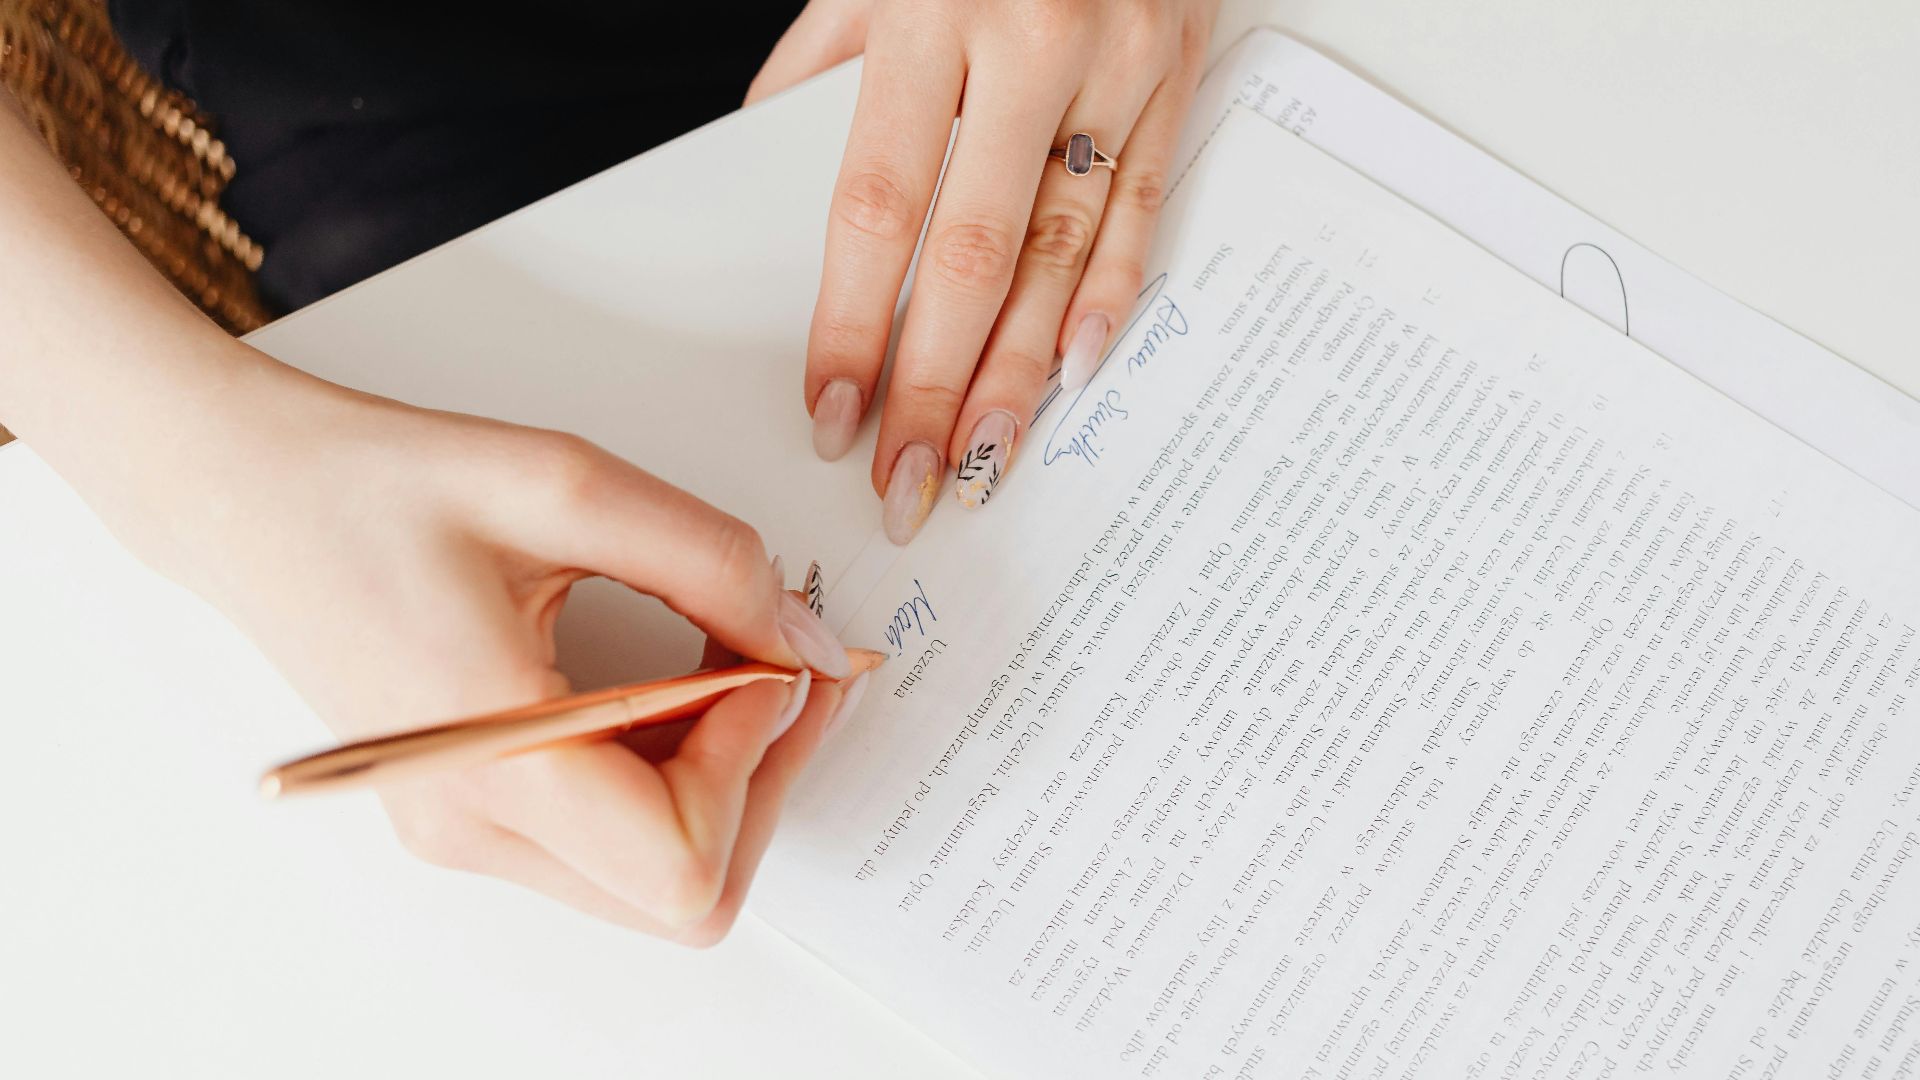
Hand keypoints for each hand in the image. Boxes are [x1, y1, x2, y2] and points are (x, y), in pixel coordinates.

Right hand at [107, 359, 865, 943]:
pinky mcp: (475, 809)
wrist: (250, 497)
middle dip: (762, 778)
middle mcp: (474, 824)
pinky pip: (613, 837)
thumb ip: (713, 565)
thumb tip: (804, 641)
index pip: (679, 861)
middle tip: (788, 663)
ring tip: (739, 661)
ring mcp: (470, 829)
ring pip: (657, 877)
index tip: (759, 659)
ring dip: (727, 776)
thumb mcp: (567, 486)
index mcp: (489, 757)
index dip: (751, 762)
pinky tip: (686, 681)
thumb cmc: (379, 485)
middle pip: (685, 891)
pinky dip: (678, 772)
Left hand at [753, 0, 1218, 541]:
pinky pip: (1147, 209)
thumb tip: (761, 179)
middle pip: (972, 254)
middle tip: (904, 482)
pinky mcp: (1181, 75)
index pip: (878, 206)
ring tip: (977, 461)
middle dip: (931, 383)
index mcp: (935, 10)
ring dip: (1016, 372)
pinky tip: (1072, 376)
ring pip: (1063, 250)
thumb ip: (817, 71)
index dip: (852, 323)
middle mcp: (1036, 41)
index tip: (829, 411)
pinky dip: (1111, 298)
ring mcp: (1123, 62)